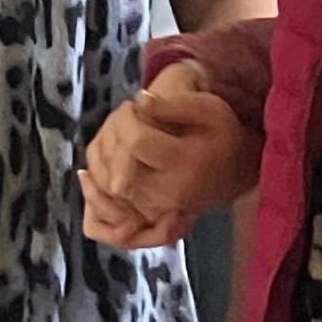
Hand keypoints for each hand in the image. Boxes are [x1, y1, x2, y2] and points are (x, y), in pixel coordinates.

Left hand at [81, 61, 259, 246]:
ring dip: (98, 161)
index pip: (135, 143)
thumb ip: (172, 105)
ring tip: (112, 139)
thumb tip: (140, 101)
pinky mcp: (146, 220)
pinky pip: (104, 216)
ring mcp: (156, 210)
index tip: (132, 106)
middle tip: (124, 123)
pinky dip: (93, 193)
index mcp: (185, 164)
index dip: (126, 120)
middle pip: (115, 168)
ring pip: (104, 189)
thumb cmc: (219, 134)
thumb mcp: (207, 109)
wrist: (233, 169)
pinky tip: (89, 175)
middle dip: (111, 138)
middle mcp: (169, 194)